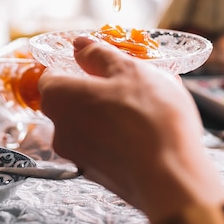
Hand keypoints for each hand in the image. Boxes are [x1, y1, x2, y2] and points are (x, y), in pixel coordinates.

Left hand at [38, 36, 223, 223]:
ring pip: (91, 124)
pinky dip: (120, 137)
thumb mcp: (128, 70)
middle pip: (73, 100)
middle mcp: (60, 129)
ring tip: (150, 107)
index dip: (75, 65)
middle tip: (133, 82)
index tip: (100, 62)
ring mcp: (77, 156)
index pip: (53, 74)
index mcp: (59, 97)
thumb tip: (79, 44)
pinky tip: (150, 132)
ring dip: (112, 113)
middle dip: (99, 89)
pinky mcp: (98, 176)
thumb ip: (99, 54)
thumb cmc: (149, 117)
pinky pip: (105, 146)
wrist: (170, 179)